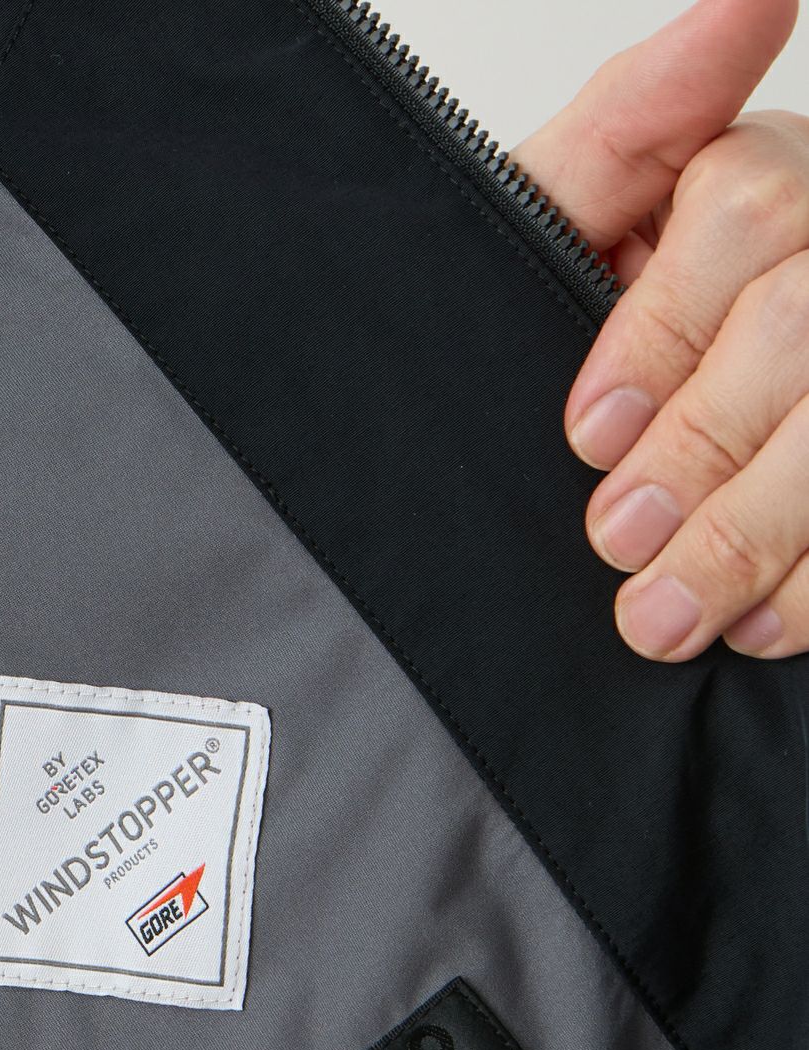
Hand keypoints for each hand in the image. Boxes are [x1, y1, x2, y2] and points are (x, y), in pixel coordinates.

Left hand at [516, 0, 808, 660]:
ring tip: (663, 616)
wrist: (588, 453)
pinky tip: (764, 623)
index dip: (660, 331)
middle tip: (619, 543)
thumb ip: (626, 132)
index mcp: (761, 184)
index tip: (588, 432)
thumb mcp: (560, 229)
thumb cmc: (570, 318)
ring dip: (756, 533)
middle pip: (807, 326)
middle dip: (703, 451)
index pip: (747, 213)